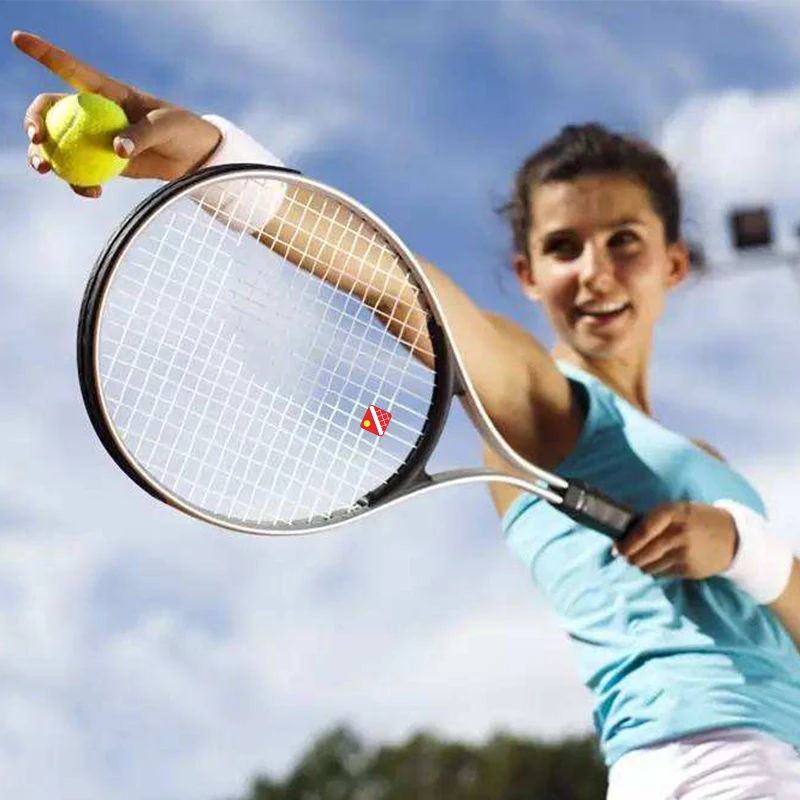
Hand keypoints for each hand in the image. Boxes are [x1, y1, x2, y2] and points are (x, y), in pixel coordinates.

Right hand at [12, 30, 220, 198]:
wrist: (195, 158)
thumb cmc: (183, 130)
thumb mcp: (166, 128)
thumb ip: (141, 135)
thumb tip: (115, 149)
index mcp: (109, 92)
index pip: (72, 69)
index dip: (44, 53)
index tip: (18, 39)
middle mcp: (95, 112)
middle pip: (51, 111)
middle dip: (34, 121)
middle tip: (36, 140)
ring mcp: (96, 138)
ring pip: (58, 143)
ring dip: (44, 156)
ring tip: (46, 170)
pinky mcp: (104, 163)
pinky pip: (80, 171)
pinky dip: (78, 182)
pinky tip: (91, 193)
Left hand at [615, 501, 737, 579]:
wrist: (733, 537)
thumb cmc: (697, 520)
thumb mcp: (678, 510)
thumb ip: (655, 519)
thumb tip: (625, 536)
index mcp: (673, 512)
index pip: (642, 531)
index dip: (626, 543)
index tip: (616, 549)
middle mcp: (678, 533)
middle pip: (643, 552)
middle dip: (630, 557)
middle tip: (625, 557)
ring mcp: (685, 553)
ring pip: (650, 566)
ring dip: (641, 565)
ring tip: (641, 560)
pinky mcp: (689, 570)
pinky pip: (662, 574)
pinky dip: (655, 571)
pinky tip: (659, 564)